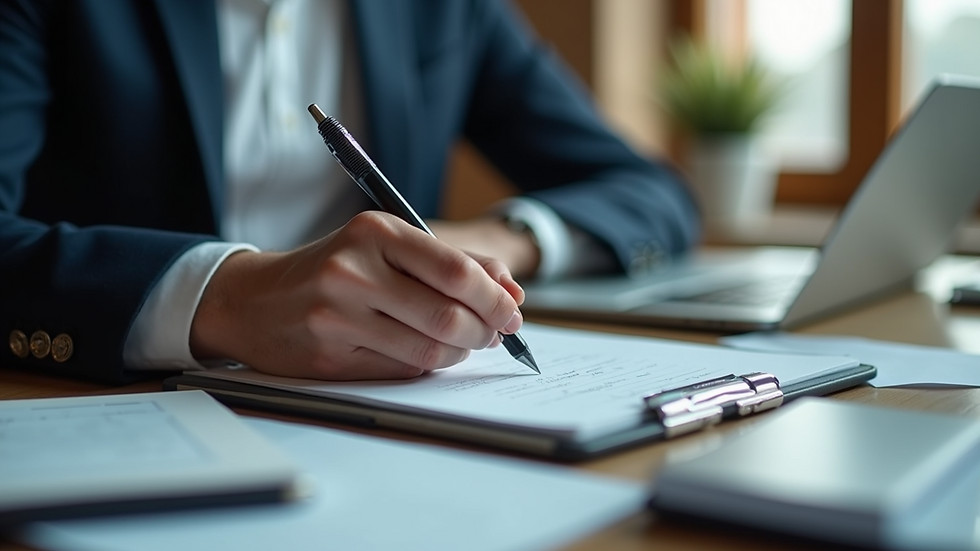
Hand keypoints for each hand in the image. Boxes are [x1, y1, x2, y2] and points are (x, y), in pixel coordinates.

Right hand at [189, 212, 524, 380]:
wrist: (253, 299)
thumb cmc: (335, 267)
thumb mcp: (387, 245)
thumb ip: (452, 260)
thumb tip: (512, 291)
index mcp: (374, 232)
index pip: (454, 269)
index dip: (494, 296)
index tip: (513, 310)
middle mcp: (353, 271)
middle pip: (447, 315)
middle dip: (485, 330)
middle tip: (496, 333)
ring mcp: (337, 317)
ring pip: (429, 350)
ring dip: (460, 352)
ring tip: (463, 342)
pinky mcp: (329, 358)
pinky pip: (402, 370)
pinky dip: (427, 365)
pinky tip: (427, 351)